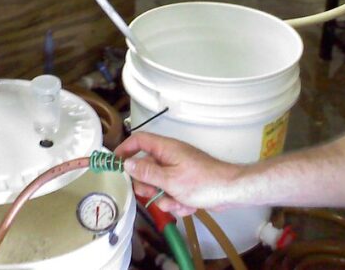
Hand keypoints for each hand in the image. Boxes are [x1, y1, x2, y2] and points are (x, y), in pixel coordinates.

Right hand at [115, 133, 242, 216]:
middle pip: (146, 168)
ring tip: (178, 201)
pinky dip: (178, 203)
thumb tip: (127, 163)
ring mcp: (179, 171)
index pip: (139, 140)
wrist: (231, 191)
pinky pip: (172, 195)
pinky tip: (189, 205)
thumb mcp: (169, 179)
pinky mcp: (186, 184)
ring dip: (165, 198)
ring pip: (159, 186)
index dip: (125, 149)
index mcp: (166, 149)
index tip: (114, 164)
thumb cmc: (202, 182)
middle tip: (153, 194)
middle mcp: (171, 157)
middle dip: (148, 186)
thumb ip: (146, 171)